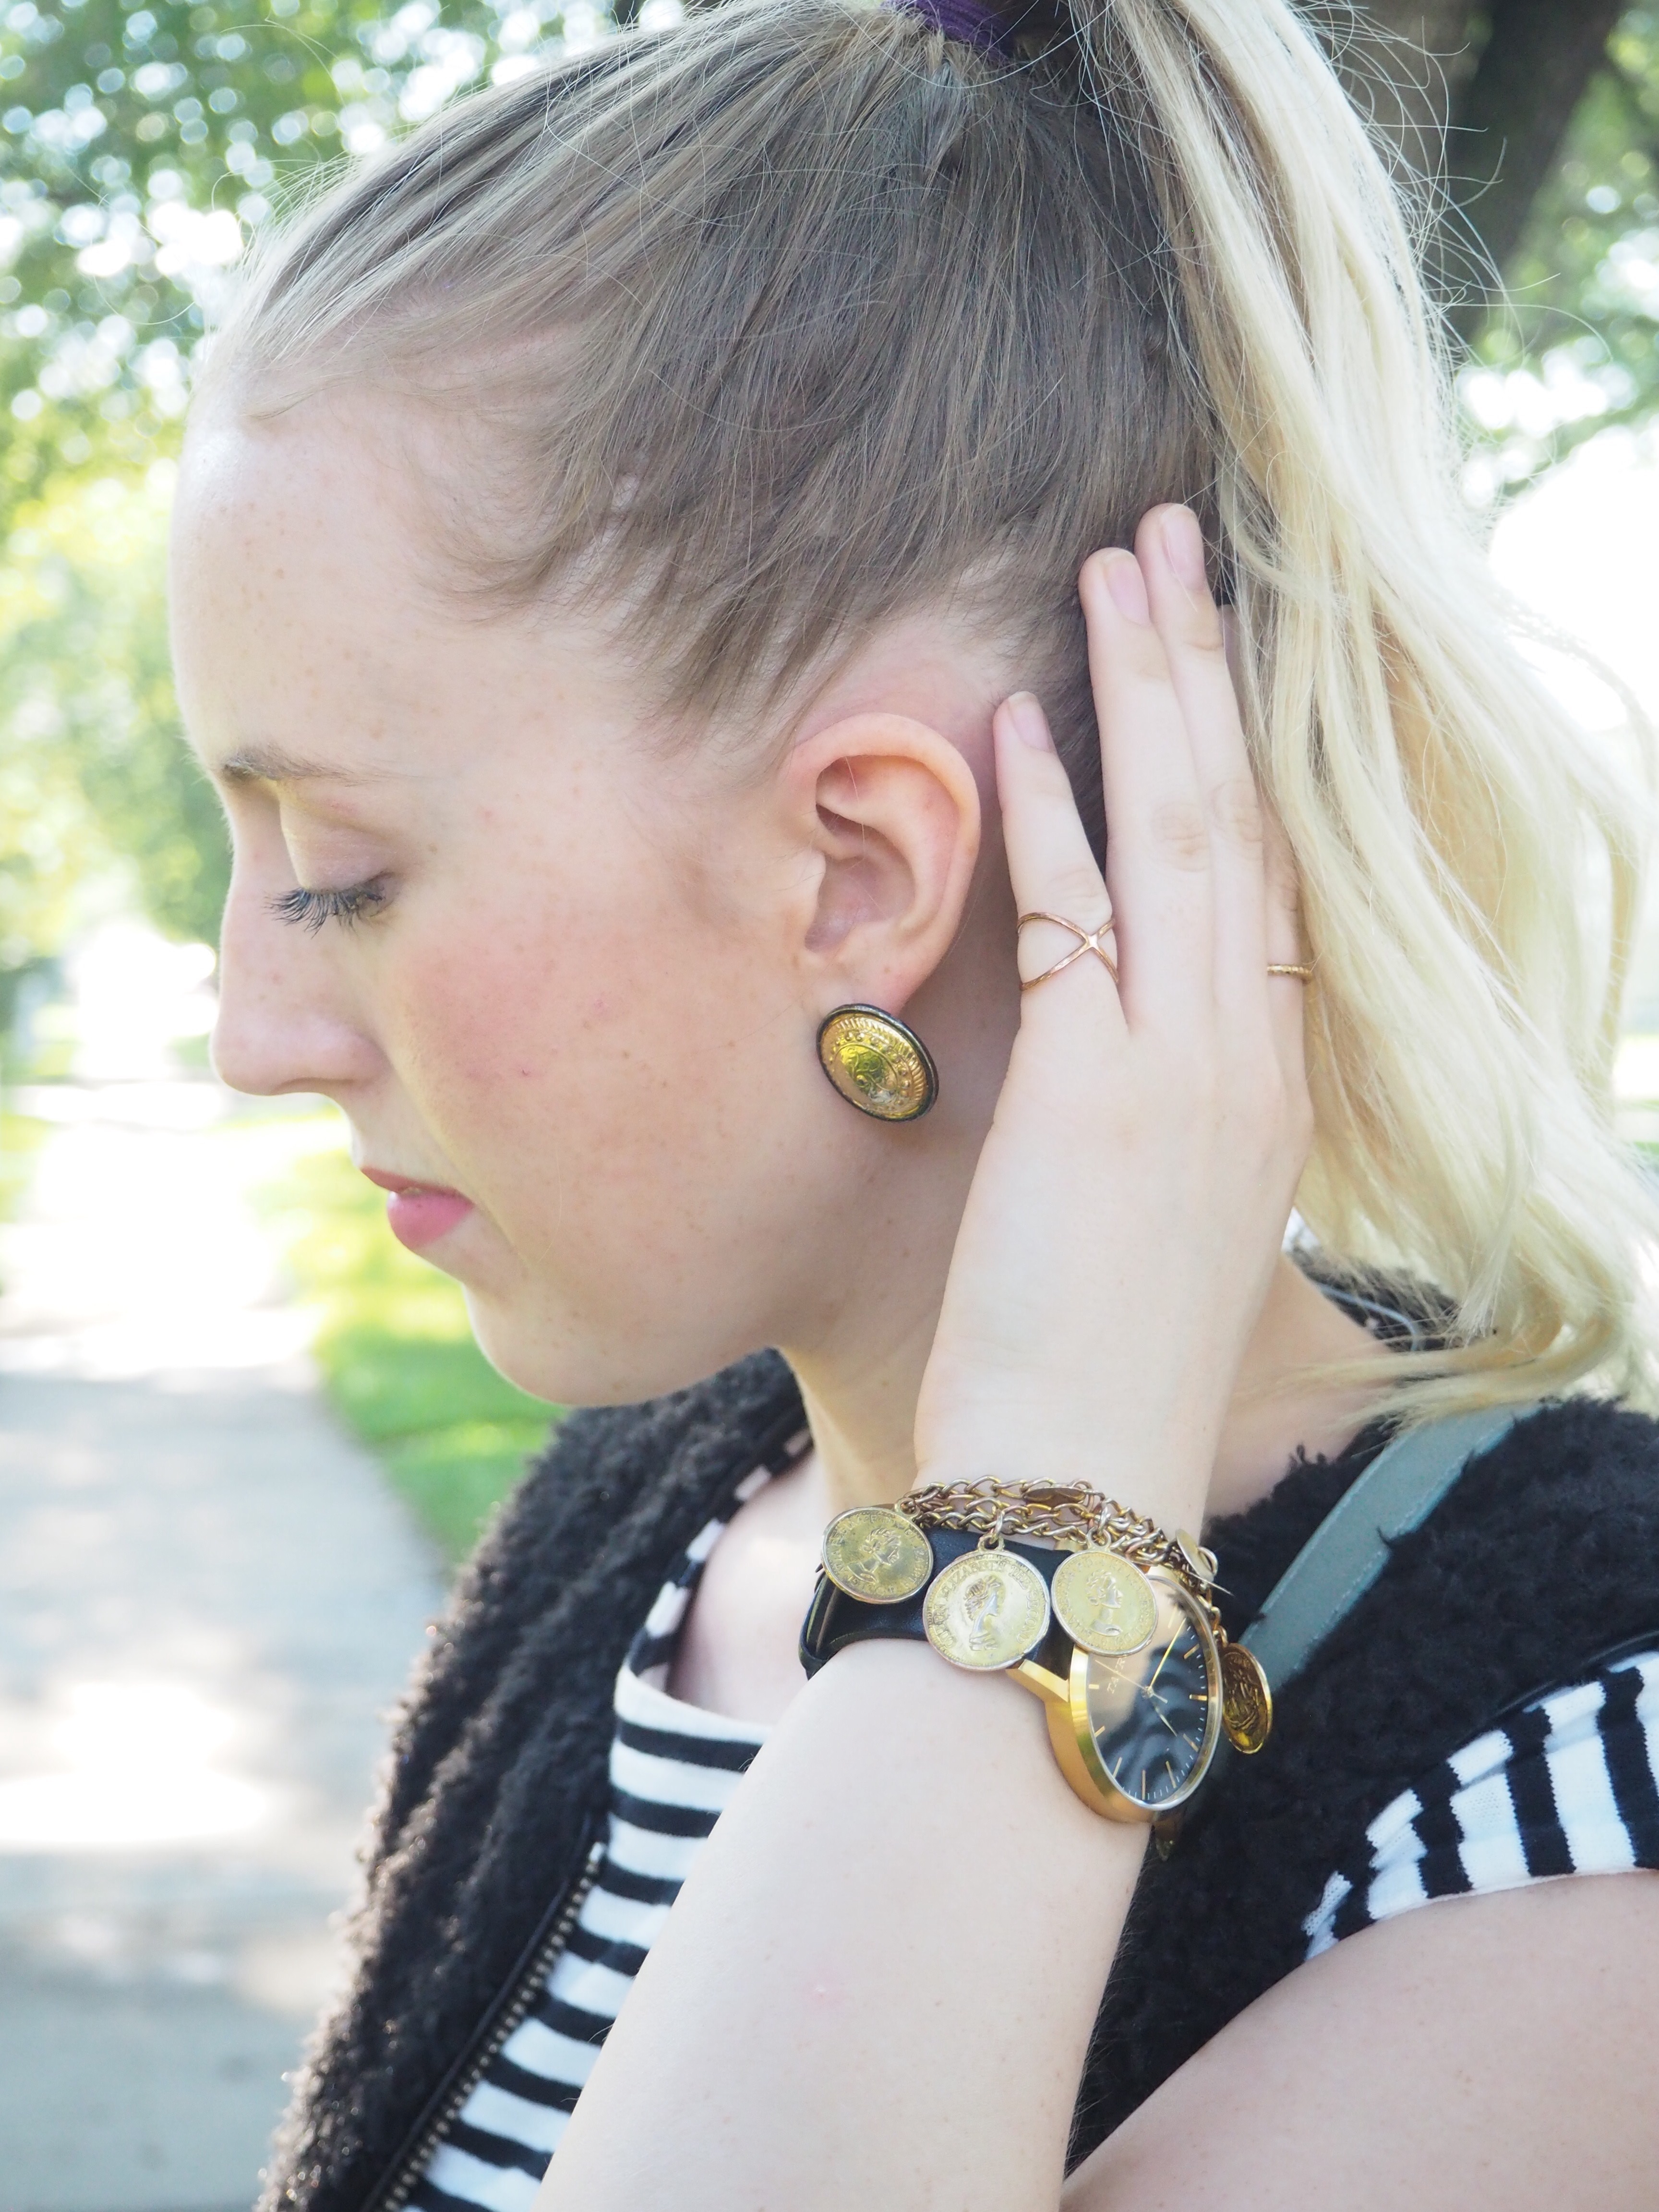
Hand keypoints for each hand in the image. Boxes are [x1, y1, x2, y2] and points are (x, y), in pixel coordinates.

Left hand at [913, 505, 1312, 1531]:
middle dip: (1209, 670)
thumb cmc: (1106, 1365)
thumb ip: (1157, 1111)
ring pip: (1182, 836)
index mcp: (1271, 1086)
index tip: (1222, 648)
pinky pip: (1077, 914)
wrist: (1085, 1482)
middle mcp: (1249, 1058)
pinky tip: (1019, 717)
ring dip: (1147, 693)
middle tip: (1178, 540)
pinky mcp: (1096, 1091)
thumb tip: (1116, 1050)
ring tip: (1121, 568)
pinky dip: (1051, 810)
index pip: (1270, 878)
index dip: (1250, 750)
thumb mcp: (1162, 1217)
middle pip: (1241, 821)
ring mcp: (1184, 1068)